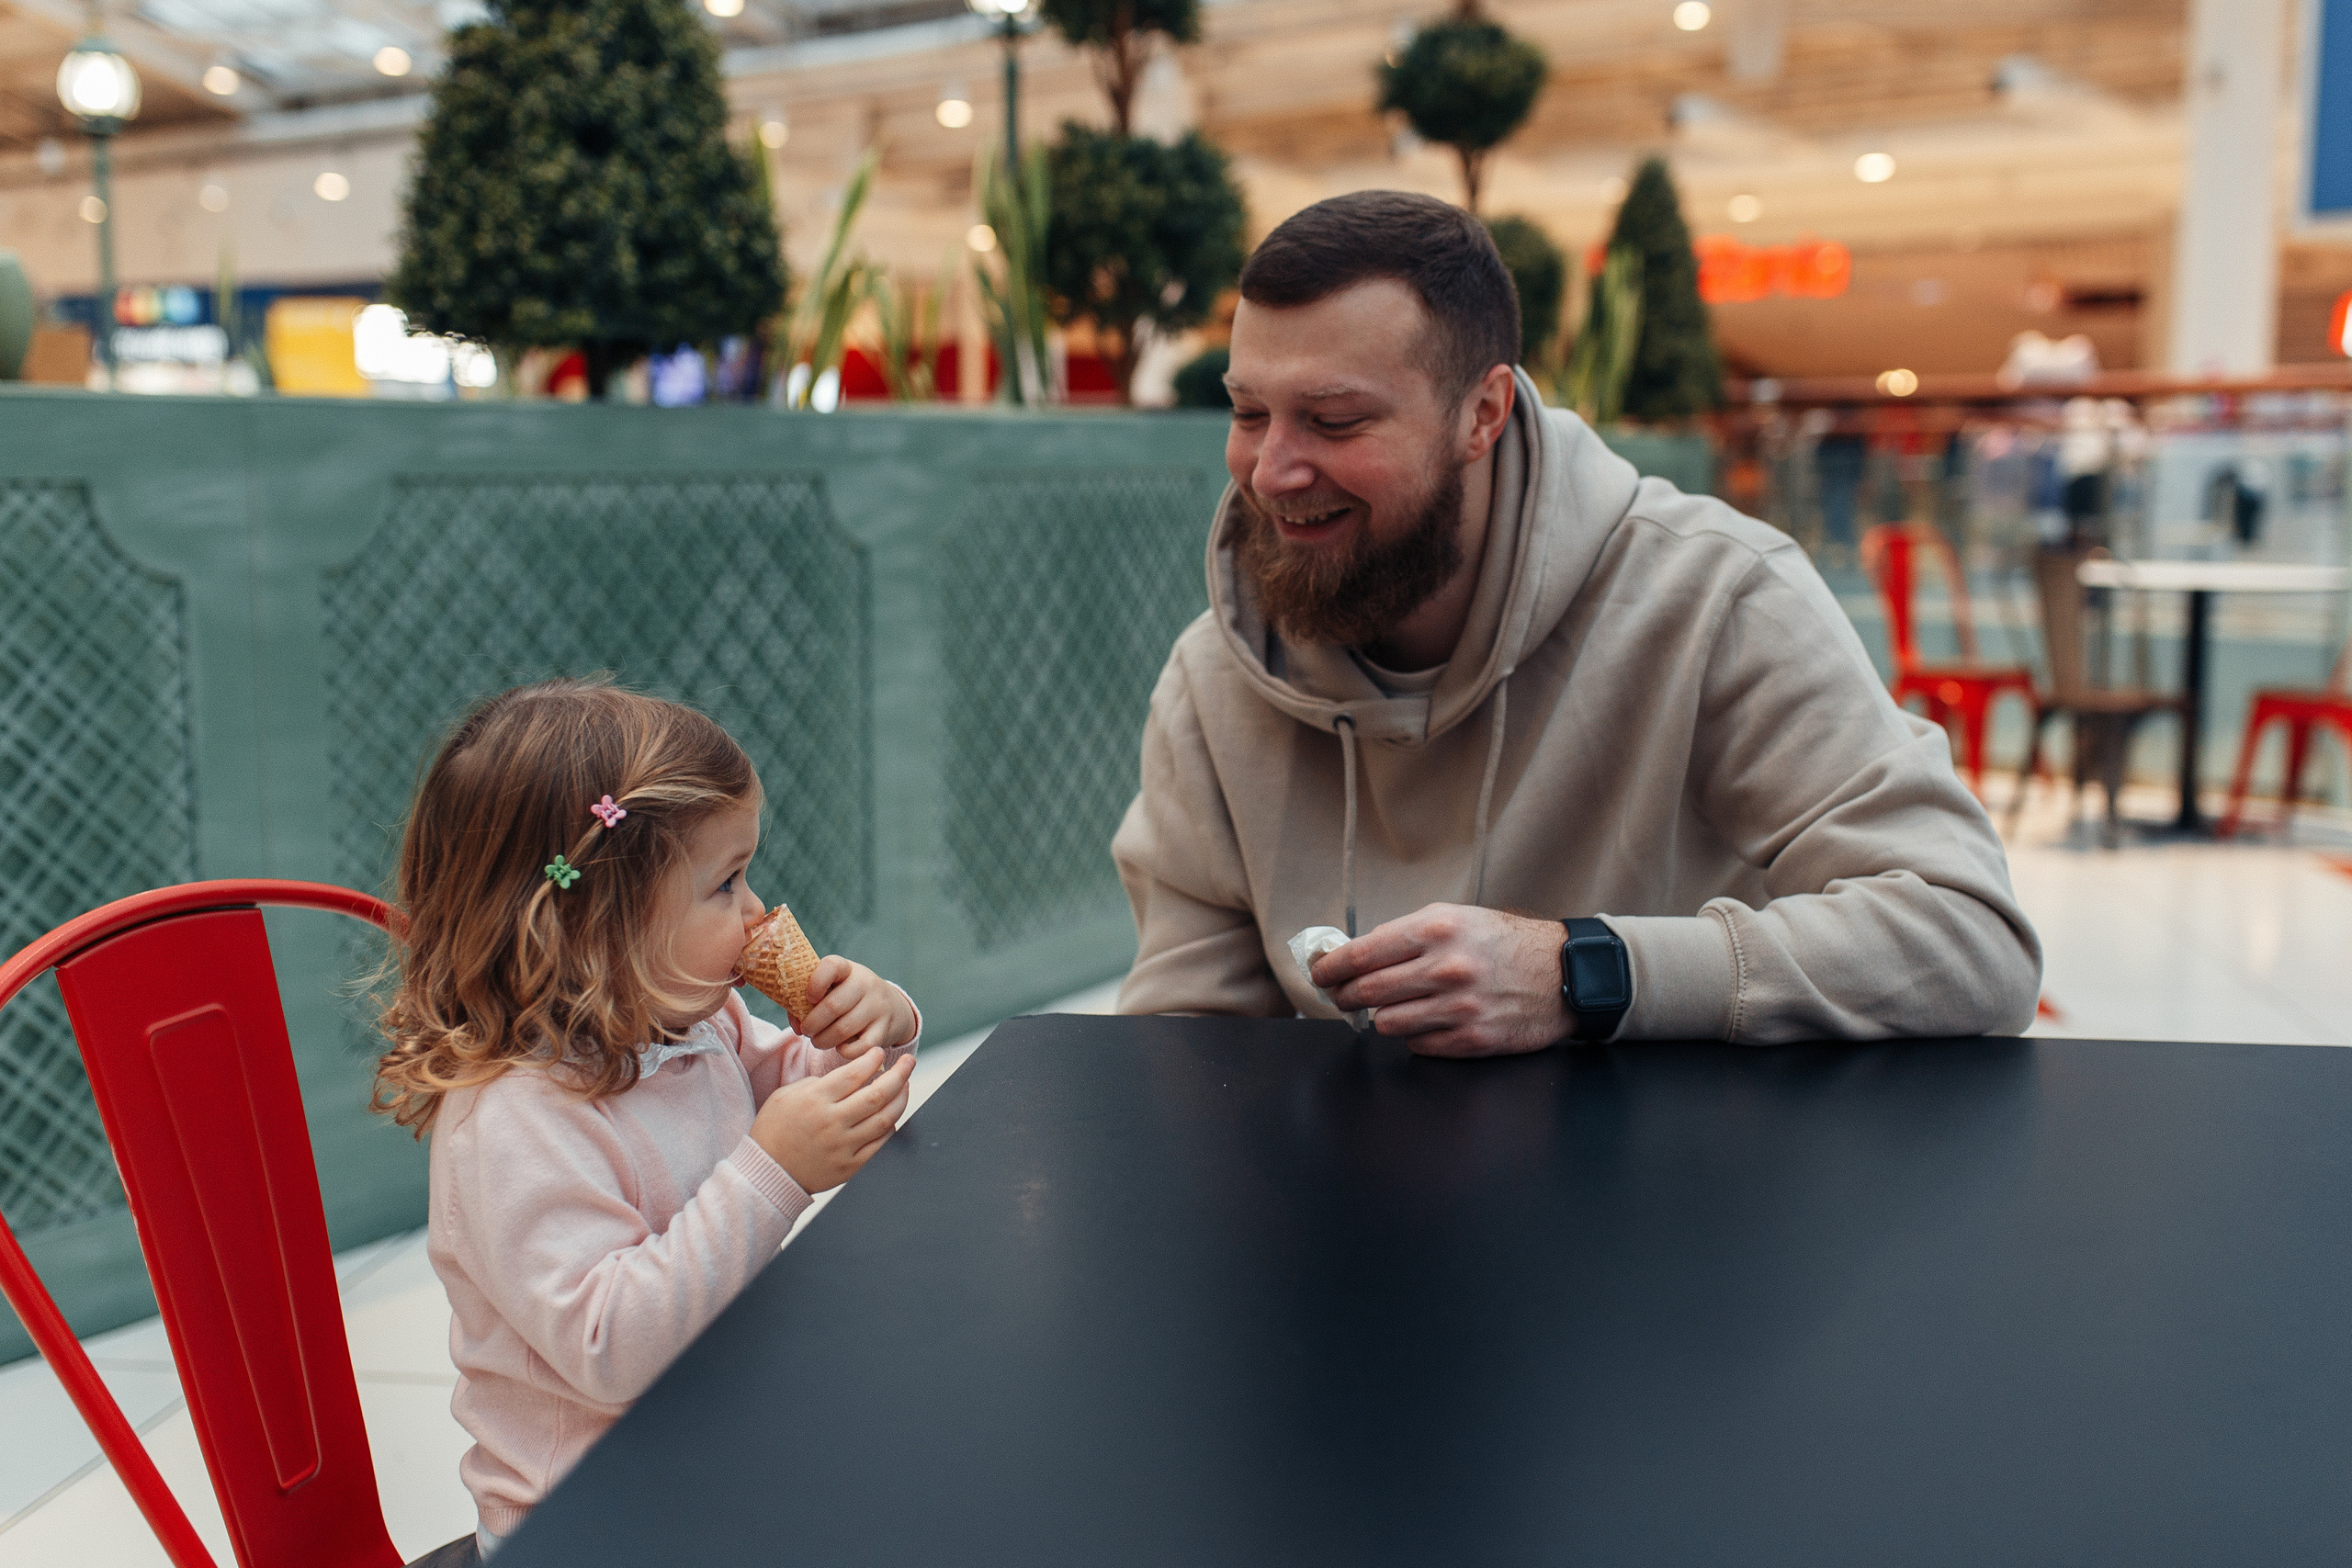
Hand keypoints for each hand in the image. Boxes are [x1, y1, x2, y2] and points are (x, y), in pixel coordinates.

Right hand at [750, 1048, 913, 1192]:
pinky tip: (893, 1117)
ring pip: (885, 1119)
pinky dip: (892, 1129)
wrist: (766, 1172)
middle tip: (908, 1063)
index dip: (872, 1060)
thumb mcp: (784, 1096)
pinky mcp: (849, 1167)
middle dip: (899, 1075)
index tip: (880, 1053)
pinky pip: (881, 1146)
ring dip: (901, 1100)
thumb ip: (817, 1083)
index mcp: (814, 1101)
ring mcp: (843, 1147)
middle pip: (877, 1095)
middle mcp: (831, 1122)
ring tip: (905, 1087)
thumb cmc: (774, 1130)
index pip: (853, 1074)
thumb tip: (848, 1077)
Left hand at [797, 957, 916, 1058]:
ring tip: (818, 1041)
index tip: (809, 997)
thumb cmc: (850, 998)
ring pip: (843, 1030)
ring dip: (823, 1041)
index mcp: (848, 969)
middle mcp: (866, 984)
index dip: (815, 982)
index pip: (831, 966)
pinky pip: (859, 1047)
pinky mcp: (884, 1030)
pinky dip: (844, 1051)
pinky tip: (840, 1047)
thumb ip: (808, 1002)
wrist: (893, 1007)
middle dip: (812, 1024)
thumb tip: (797, 1025)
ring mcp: (878, 1007)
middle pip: (832, 1006)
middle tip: (807, 1031)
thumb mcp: (834, 989)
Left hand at [1310, 903, 1567, 1057]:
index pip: (1361, 954)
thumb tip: (1353, 954)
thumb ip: (1404, 933)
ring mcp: (1459, 1007)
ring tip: (1394, 1007)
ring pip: (1386, 1023)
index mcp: (1436, 930)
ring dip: (1383, 1017)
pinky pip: (1417, 1045)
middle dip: (1345, 996)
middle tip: (1342, 996)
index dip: (1330, 968)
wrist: (1565, 974)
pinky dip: (1415, 1035)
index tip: (1320, 974)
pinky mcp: (1472, 1039)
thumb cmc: (1505, 943)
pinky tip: (1428, 1022)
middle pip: (1366, 992)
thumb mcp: (1455, 918)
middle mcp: (1445, 968)